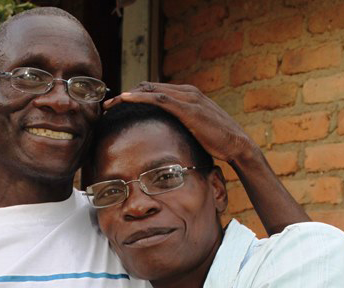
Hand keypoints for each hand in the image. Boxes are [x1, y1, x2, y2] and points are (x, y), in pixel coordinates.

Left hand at [104, 82, 253, 163]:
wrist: (236, 145)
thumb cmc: (217, 143)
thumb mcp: (194, 133)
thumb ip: (180, 129)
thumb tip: (166, 141)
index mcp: (187, 96)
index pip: (155, 91)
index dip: (134, 97)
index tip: (117, 107)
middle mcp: (187, 91)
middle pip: (149, 87)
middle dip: (126, 95)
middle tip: (107, 105)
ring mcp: (188, 97)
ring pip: (151, 89)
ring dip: (127, 95)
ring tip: (109, 104)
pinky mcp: (188, 107)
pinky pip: (159, 98)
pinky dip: (140, 97)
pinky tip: (125, 99)